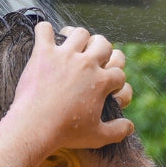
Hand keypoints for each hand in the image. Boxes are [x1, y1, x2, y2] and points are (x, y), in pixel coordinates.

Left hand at [10, 22, 134, 150]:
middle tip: (92, 60)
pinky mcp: (43, 53)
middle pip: (104, 44)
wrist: (35, 128)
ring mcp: (65, 56)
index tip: (106, 86)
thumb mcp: (97, 136)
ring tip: (71, 47)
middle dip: (102, 51)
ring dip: (78, 38)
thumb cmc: (66, 133)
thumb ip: (117, 131)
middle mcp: (86, 64)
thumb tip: (130, 126)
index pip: (119, 71)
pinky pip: (44, 30)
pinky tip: (45, 39)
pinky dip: (44, 30)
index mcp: (102, 82)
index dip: (115, 79)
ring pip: (80, 33)